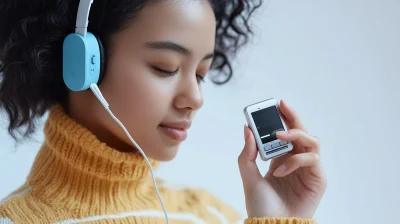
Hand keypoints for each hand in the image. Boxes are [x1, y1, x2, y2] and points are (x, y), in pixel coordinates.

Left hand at [238, 100, 326, 217]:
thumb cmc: (261, 204)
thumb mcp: (248, 175)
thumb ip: (247, 153)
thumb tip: (247, 129)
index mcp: (281, 158)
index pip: (285, 133)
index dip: (283, 118)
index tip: (275, 105)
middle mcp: (296, 160)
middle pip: (301, 132)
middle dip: (293, 117)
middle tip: (283, 106)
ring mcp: (308, 169)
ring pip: (312, 141)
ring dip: (296, 135)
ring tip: (279, 137)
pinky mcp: (318, 179)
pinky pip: (312, 159)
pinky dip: (296, 160)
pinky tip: (280, 170)